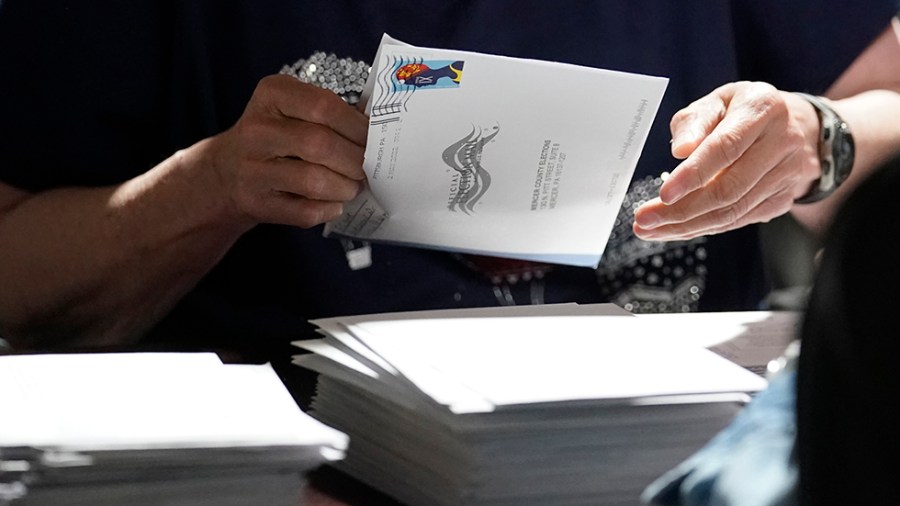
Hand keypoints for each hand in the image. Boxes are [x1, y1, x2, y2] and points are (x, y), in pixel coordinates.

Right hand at [208, 74, 367, 228]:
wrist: (226, 173)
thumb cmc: (277, 137)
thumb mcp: (294, 110)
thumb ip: (332, 114)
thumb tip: (380, 130)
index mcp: (272, 95)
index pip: (324, 106)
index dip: (357, 126)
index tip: (374, 139)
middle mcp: (257, 130)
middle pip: (321, 145)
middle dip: (355, 161)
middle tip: (367, 168)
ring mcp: (252, 169)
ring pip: (314, 181)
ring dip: (344, 187)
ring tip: (352, 186)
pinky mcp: (254, 203)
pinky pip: (304, 211)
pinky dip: (328, 210)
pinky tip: (333, 204)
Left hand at [633, 81, 820, 239]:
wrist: (795, 126)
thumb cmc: (742, 111)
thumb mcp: (716, 101)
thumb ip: (694, 122)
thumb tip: (681, 151)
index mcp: (763, 109)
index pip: (726, 147)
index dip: (693, 174)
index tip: (663, 194)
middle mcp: (782, 142)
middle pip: (729, 188)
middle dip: (681, 210)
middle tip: (644, 220)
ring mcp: (786, 175)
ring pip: (732, 212)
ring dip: (686, 226)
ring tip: (651, 229)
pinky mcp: (782, 200)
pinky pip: (738, 221)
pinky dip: (702, 228)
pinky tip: (674, 229)